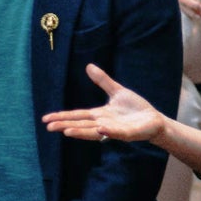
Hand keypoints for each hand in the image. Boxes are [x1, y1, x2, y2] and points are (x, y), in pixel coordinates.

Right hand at [42, 63, 168, 141]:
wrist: (154, 119)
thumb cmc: (135, 108)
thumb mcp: (117, 91)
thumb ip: (103, 81)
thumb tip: (88, 66)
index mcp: (100, 115)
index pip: (78, 115)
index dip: (62, 117)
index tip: (46, 119)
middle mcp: (104, 124)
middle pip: (81, 124)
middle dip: (66, 125)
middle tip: (49, 127)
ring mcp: (115, 130)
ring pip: (95, 132)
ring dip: (81, 132)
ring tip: (66, 131)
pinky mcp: (128, 134)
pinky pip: (117, 133)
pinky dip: (108, 131)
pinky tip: (100, 128)